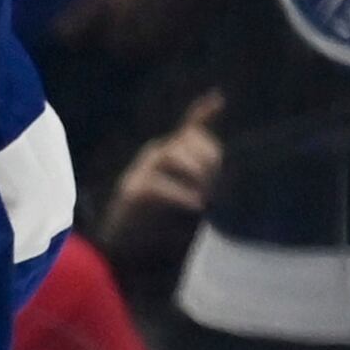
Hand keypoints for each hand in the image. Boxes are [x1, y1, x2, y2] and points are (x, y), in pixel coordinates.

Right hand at [106, 89, 222, 228]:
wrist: (131, 252)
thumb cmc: (164, 224)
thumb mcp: (191, 195)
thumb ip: (203, 176)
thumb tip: (216, 165)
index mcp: (168, 154)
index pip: (189, 128)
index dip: (202, 113)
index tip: (218, 98)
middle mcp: (153, 156)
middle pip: (187, 139)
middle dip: (207, 160)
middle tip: (212, 189)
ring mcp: (140, 171)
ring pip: (172, 155)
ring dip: (195, 175)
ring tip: (203, 199)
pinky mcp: (132, 190)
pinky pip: (160, 183)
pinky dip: (182, 194)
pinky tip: (196, 206)